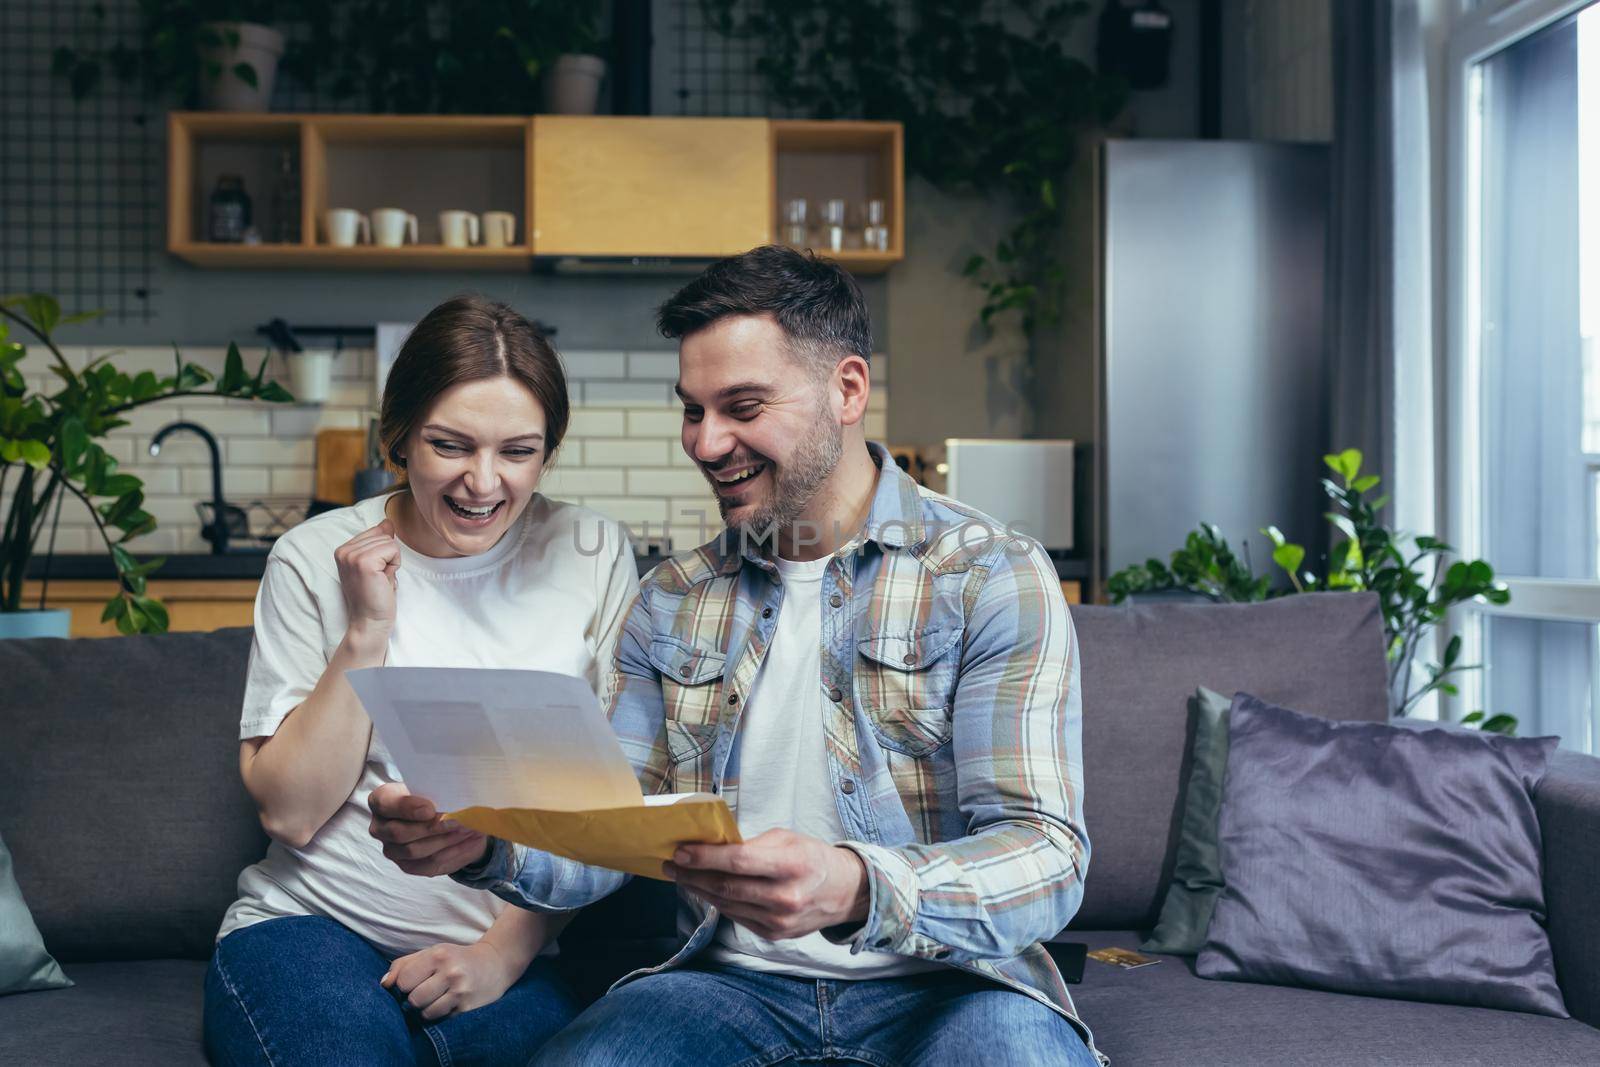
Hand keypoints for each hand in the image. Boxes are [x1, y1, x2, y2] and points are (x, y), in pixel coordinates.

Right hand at [336, 520, 401, 645]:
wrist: (370, 621)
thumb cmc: (375, 596)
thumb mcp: (376, 564)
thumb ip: (379, 542)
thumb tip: (387, 522)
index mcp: (343, 550)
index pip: (376, 532)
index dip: (383, 553)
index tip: (374, 573)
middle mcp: (343, 551)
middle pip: (383, 535)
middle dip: (388, 558)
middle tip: (378, 579)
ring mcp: (352, 556)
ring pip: (389, 542)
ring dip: (391, 562)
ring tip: (380, 580)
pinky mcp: (364, 562)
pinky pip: (393, 549)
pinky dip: (394, 565)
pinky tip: (384, 580)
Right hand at [368, 783, 489, 876]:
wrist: (442, 814)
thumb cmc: (434, 795)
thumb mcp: (433, 785)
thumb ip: (436, 790)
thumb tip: (454, 798)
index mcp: (381, 801)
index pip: (385, 804)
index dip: (406, 808)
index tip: (430, 808)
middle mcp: (380, 828)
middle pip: (400, 833)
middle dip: (433, 827)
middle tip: (459, 820)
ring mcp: (392, 850)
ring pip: (415, 850)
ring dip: (446, 840)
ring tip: (469, 829)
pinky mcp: (408, 866)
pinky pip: (429, 864)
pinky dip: (453, 852)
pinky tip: (470, 841)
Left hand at [382, 941, 518, 1020]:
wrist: (495, 964)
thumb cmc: (456, 958)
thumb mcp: (431, 953)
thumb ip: (404, 965)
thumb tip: (384, 984)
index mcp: (438, 955)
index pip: (404, 980)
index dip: (403, 985)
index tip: (413, 982)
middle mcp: (450, 972)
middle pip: (413, 998)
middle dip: (414, 998)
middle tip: (425, 991)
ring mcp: (460, 991)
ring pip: (425, 1012)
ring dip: (425, 1009)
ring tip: (435, 998)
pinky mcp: (467, 1007)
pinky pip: (439, 1018)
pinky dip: (437, 1014)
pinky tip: (446, 1003)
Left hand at [664, 828, 868, 940]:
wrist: (843, 893)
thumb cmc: (811, 858)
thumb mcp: (786, 839)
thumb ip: (751, 845)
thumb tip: (710, 848)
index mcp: (791, 865)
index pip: (739, 862)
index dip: (705, 858)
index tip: (680, 851)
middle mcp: (785, 897)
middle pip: (727, 886)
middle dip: (692, 875)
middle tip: (671, 864)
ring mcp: (778, 921)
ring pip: (726, 904)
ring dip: (699, 890)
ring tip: (681, 876)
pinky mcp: (772, 935)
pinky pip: (736, 916)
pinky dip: (717, 902)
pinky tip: (704, 890)